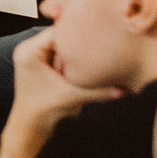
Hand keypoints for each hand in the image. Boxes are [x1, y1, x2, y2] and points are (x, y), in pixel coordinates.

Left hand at [0, 29, 124, 157]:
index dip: (79, 33)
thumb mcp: (73, 96)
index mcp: (29, 51)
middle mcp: (30, 49)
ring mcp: (36, 56)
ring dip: (80, 53)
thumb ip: (99, 90)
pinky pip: (63, 55)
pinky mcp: (43, 64)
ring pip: (65, 46)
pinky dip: (76, 60)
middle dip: (81, 44)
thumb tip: (127, 89)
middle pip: (62, 37)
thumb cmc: (44, 111)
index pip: (58, 31)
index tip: (101, 35)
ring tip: (97, 57)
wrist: (30, 126)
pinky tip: (91, 64)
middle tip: (103, 46)